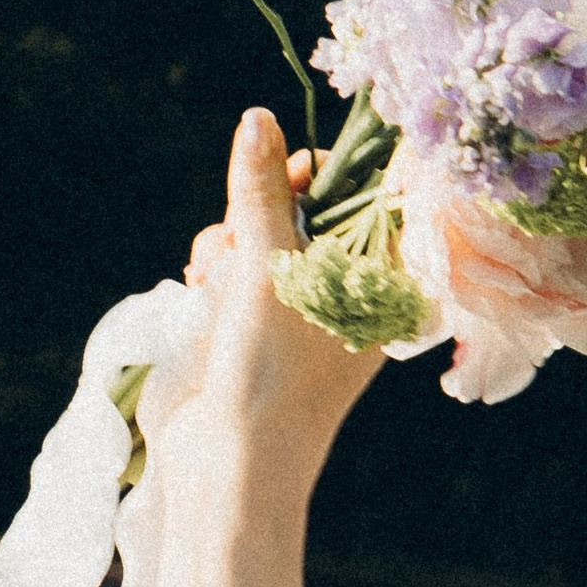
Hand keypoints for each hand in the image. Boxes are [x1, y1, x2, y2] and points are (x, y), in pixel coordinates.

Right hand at [139, 111, 377, 500]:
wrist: (229, 467)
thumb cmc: (272, 372)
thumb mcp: (267, 270)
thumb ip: (262, 192)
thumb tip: (257, 119)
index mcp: (383, 287)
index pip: (373, 201)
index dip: (331, 176)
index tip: (298, 168)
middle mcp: (351, 295)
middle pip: (308, 211)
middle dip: (261, 214)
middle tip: (242, 239)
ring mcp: (303, 310)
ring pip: (263, 235)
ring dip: (230, 244)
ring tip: (216, 279)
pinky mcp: (259, 324)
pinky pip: (239, 267)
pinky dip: (217, 271)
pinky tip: (202, 291)